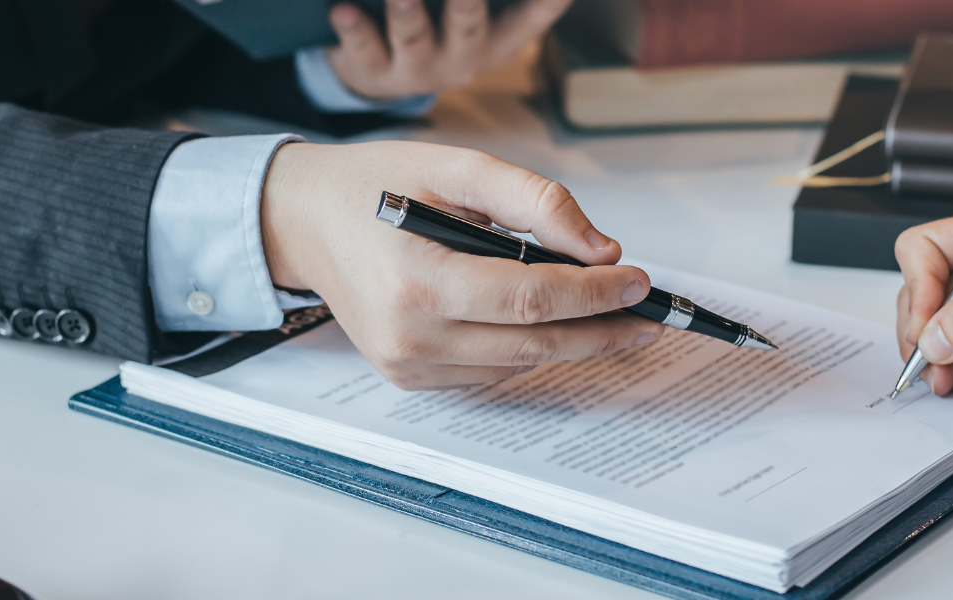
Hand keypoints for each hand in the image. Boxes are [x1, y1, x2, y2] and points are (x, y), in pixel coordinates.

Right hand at [261, 141, 664, 389]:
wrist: (305, 220)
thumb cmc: (377, 187)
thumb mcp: (458, 168)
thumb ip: (534, 202)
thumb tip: (600, 248)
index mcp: (417, 281)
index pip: (531, 298)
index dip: (595, 294)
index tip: (637, 280)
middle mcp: (409, 336)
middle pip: (534, 344)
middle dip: (601, 330)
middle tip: (647, 315)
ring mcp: (407, 365)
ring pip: (518, 365)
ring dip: (570, 342)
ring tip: (611, 317)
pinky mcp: (408, 377)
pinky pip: (490, 372)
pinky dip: (526, 349)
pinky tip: (549, 324)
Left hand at [325, 0, 571, 98]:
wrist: (378, 75)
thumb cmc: (434, 32)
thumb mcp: (470, 20)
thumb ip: (501, 5)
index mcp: (496, 42)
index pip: (532, 17)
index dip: (546, 2)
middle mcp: (461, 60)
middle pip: (470, 29)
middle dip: (467, 5)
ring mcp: (417, 70)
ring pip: (414, 40)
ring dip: (408, 14)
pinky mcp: (373, 72)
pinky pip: (363, 49)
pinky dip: (352, 29)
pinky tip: (342, 9)